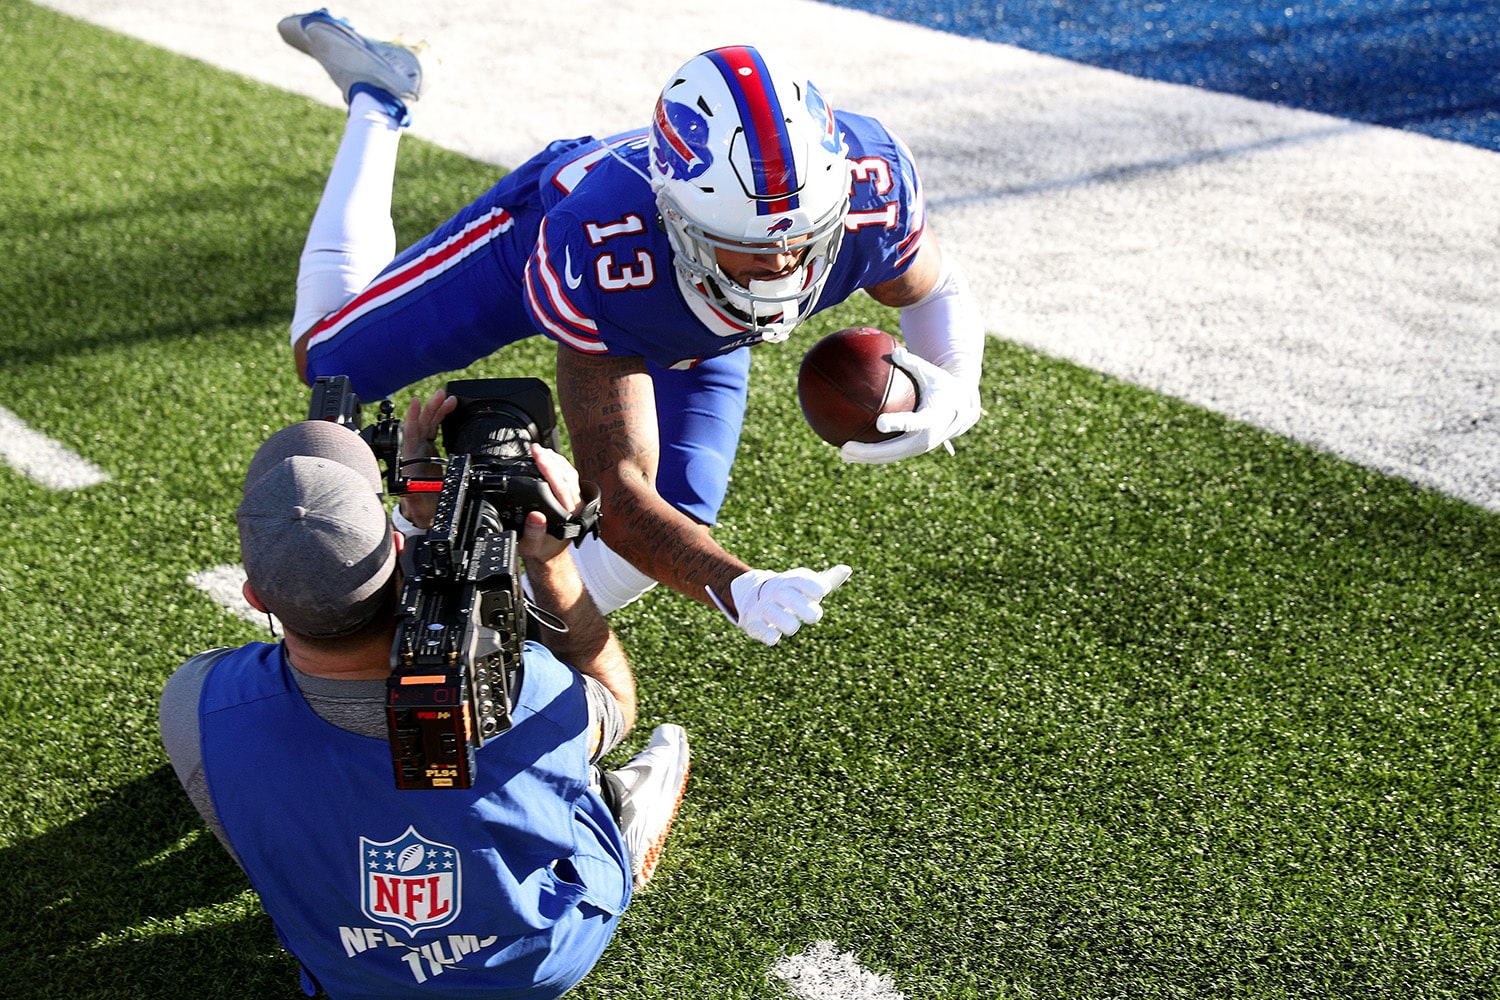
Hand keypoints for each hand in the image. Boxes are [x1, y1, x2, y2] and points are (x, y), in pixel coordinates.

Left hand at [396, 389, 456, 529]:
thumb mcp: (416, 502)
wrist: (423, 512)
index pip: (410, 433)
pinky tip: (449, 409)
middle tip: (443, 395)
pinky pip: (434, 429)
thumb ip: (413, 494)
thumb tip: (412, 486)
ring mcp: (421, 449)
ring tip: (450, 398)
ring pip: (429, 424)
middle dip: (432, 407)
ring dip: (438, 409)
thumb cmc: (419, 506)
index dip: (413, 418)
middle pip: (422, 423)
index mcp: (409, 459)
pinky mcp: (429, 450)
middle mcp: (414, 451)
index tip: (416, 402)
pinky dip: (441, 418)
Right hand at [518, 444, 583, 565]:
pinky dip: (558, 464)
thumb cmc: (540, 550)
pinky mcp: (572, 498)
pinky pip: (569, 476)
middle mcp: (575, 507)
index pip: (561, 487)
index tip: (538, 456)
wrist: (549, 555)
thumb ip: (533, 533)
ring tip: (540, 449)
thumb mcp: (531, 547)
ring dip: (556, 459)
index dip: (549, 469)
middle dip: (551, 459)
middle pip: (567, 476)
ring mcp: (575, 501)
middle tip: (535, 448)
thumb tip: (536, 517)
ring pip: (570, 474)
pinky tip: (548, 458)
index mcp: (569, 517)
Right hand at [710, 565, 852, 645]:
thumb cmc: (791, 592)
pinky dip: (767, 634)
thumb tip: (847, 569)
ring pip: (771, 612)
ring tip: (793, 627)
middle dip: (801, 605)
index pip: (801, 580)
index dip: (812, 585)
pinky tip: (775, 638)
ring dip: (784, 621)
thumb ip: (828, 579)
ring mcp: (762, 607)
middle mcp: (775, 592)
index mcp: (790, 581)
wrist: (752, 596)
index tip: (824, 591)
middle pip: (786, 595)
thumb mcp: (807, 584)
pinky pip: (759, 629)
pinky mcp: (753, 623)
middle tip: (816, 616)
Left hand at [839, 347, 980, 463]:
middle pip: (895, 449)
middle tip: (846, 448)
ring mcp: (920, 447)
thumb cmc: (943, 386)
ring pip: (890, 456)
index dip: (897, 423)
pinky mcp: (914, 450)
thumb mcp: (932, 373)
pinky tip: (853, 452)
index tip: (880, 423)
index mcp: (932, 418)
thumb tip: (895, 351)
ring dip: (867, 458)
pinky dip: (872, 456)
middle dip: (870, 452)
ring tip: (844, 455)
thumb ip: (913, 363)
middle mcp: (926, 438)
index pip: (912, 422)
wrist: (963, 410)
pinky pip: (891, 454)